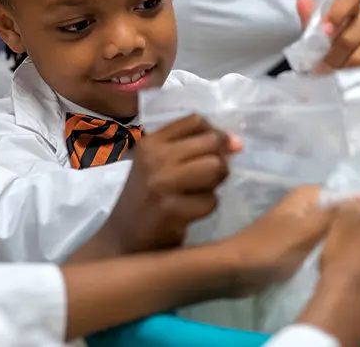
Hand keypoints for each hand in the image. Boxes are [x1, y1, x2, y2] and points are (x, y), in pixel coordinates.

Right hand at [103, 114, 241, 254]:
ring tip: (201, 192)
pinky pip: (211, 200)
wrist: (122, 239)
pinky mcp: (172, 210)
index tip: (217, 151)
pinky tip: (190, 212)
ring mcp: (162, 183)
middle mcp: (154, 158)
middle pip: (211, 142)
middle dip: (219, 160)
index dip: (215, 133)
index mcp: (151, 143)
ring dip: (216, 182)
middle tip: (208, 177)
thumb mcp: (158, 165)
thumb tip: (237, 142)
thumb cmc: (146, 198)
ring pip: (215, 167)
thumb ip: (192, 149)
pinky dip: (207, 207)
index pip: (195, 120)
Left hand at [218, 186, 337, 296]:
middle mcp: (306, 206)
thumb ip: (334, 214)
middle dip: (354, 226)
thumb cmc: (269, 248)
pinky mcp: (296, 245)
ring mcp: (301, 226)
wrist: (235, 271)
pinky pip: (321, 244)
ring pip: (331, 231)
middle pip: (340, 214)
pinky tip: (343, 262)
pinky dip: (329, 251)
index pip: (348, 194)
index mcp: (308, 195)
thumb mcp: (306, 230)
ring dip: (342, 241)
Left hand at [297, 0, 359, 71]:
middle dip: (335, 53)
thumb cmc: (324, 47)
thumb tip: (304, 0)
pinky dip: (358, 76)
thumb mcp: (312, 35)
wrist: (338, 70)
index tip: (326, 30)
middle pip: (355, 30)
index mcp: (350, 6)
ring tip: (332, 76)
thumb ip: (310, 19)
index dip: (338, 11)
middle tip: (322, 67)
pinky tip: (349, 80)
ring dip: (343, 68)